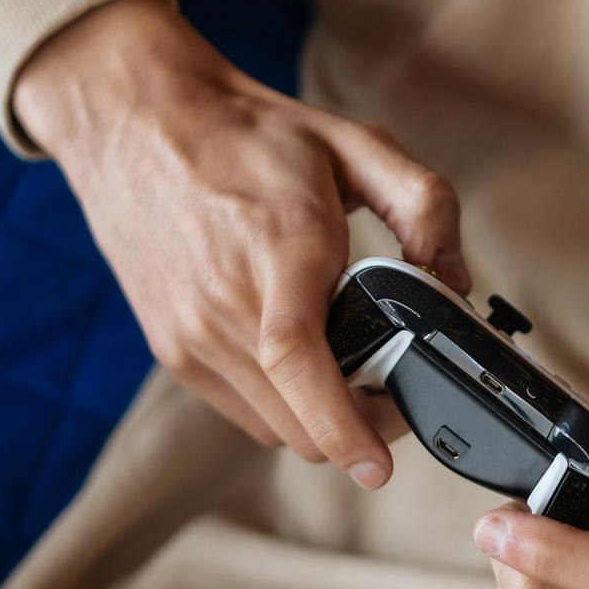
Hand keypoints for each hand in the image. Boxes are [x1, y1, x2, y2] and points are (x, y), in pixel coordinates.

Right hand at [12, 0, 469, 486]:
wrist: (135, 123)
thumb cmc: (248, 135)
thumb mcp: (354, 142)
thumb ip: (424, 205)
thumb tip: (453, 281)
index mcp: (277, 248)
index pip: (298, 360)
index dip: (343, 426)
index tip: (379, 465)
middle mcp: (224, 300)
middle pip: (296, 417)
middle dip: (358, 426)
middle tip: (395, 393)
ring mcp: (189, 332)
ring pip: (273, 425)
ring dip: (319, 420)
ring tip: (351, 374)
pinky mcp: (171, 348)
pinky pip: (242, 410)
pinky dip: (282, 405)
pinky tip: (303, 361)